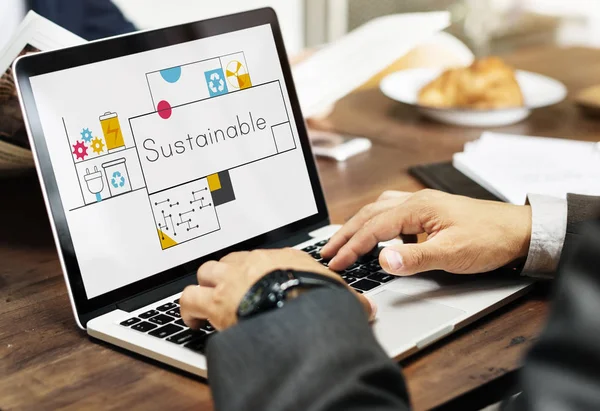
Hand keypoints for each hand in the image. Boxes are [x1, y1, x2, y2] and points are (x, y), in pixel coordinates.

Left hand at [180, 248, 375, 330]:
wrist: (300, 312)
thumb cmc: (320, 301)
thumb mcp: (340, 297)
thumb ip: (349, 299)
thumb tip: (367, 308)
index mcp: (283, 258)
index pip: (263, 258)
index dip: (256, 271)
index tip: (256, 281)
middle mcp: (254, 263)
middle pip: (231, 260)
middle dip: (227, 274)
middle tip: (229, 290)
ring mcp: (233, 280)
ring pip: (206, 272)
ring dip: (204, 286)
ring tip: (206, 302)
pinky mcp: (216, 301)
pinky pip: (189, 298)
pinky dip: (188, 309)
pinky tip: (193, 321)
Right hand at [321, 189, 531, 275]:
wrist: (520, 230)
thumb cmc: (490, 238)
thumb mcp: (452, 253)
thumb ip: (415, 257)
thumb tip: (382, 260)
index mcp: (417, 208)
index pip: (373, 228)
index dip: (351, 247)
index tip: (335, 263)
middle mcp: (416, 201)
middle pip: (369, 214)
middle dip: (345, 234)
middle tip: (327, 251)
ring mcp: (422, 204)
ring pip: (379, 210)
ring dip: (358, 225)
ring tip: (343, 240)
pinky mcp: (429, 212)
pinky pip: (393, 212)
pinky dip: (377, 222)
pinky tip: (378, 232)